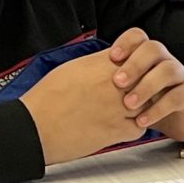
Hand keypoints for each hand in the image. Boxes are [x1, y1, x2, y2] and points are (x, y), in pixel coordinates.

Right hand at [18, 49, 153, 164]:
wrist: (34, 127)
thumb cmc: (46, 99)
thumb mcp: (72, 68)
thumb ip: (98, 64)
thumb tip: (110, 64)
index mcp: (103, 64)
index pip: (141, 52)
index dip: (141, 62)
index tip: (133, 70)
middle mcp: (115, 83)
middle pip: (148, 79)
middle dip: (144, 86)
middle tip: (133, 93)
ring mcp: (118, 107)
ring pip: (149, 104)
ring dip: (141, 109)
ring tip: (123, 112)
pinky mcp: (116, 130)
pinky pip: (140, 128)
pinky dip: (133, 129)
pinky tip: (119, 127)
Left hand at [106, 30, 183, 141]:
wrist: (182, 119)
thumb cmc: (150, 101)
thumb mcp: (129, 89)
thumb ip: (112, 82)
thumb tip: (79, 80)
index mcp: (148, 56)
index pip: (138, 37)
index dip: (126, 43)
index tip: (111, 58)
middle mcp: (165, 61)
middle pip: (154, 49)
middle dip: (134, 64)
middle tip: (117, 82)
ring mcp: (180, 77)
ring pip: (168, 70)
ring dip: (146, 86)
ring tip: (128, 104)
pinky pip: (178, 96)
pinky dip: (158, 109)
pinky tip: (142, 121)